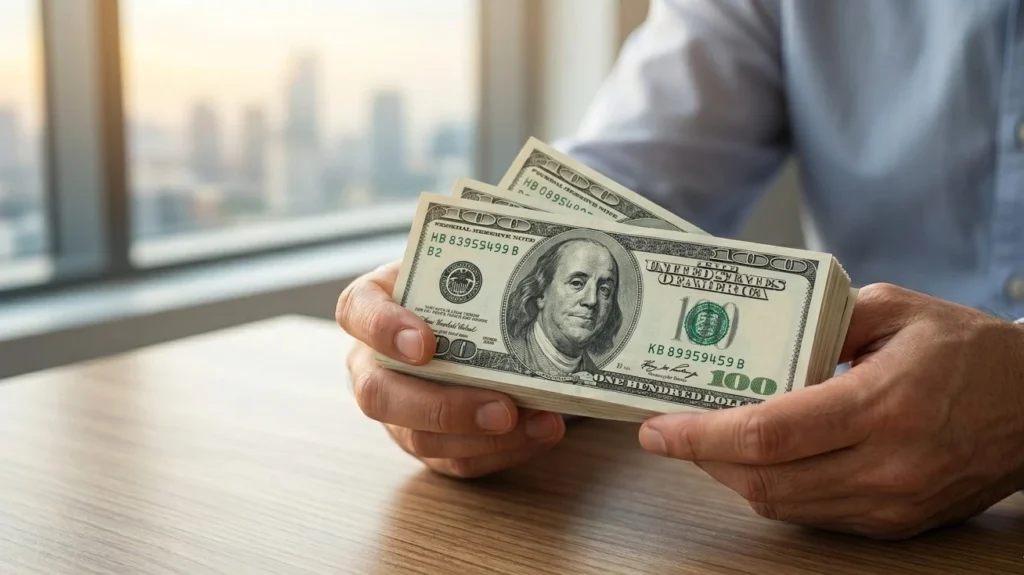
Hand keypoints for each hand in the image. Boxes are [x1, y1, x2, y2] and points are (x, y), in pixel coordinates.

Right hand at [336, 260, 565, 477]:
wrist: (475, 317)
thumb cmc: (464, 286)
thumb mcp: (461, 263)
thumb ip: (477, 262)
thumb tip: (529, 262)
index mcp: (371, 305)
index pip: (358, 311)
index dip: (384, 329)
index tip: (425, 344)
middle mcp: (371, 362)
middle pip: (380, 394)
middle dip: (443, 407)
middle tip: (502, 408)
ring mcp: (394, 409)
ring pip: (419, 438)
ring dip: (483, 438)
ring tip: (538, 422)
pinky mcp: (425, 442)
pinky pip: (454, 460)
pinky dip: (502, 451)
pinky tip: (540, 431)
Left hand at [637, 283, 1023, 538]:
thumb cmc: (969, 350)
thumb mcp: (896, 308)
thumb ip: (824, 319)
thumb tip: (763, 337)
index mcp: (882, 404)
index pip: (766, 433)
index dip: (699, 435)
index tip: (656, 428)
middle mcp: (885, 464)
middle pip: (763, 480)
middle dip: (701, 458)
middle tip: (668, 434)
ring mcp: (892, 502)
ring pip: (783, 505)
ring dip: (731, 477)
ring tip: (703, 443)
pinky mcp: (896, 522)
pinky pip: (813, 515)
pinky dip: (773, 491)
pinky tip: (756, 463)